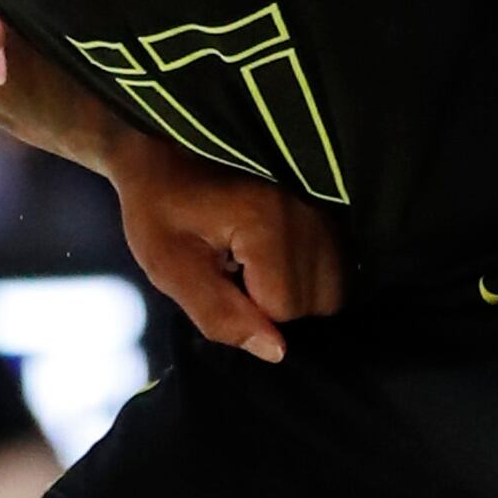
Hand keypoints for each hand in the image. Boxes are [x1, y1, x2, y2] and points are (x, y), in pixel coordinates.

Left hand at [105, 131, 344, 363]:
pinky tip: (274, 256)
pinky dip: (309, 274)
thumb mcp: (169, 264)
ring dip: (295, 291)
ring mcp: (328, 209)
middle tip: (233, 271)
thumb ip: (219, 314)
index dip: (246, 311)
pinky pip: (338, 267)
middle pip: (315, 304)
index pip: (284, 310)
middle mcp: (311, 214)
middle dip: (275, 304)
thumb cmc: (159, 204)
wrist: (166, 145)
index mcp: (268, 222)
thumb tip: (277, 352)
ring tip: (253, 263)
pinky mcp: (333, 209)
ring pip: (333, 289)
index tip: (217, 279)